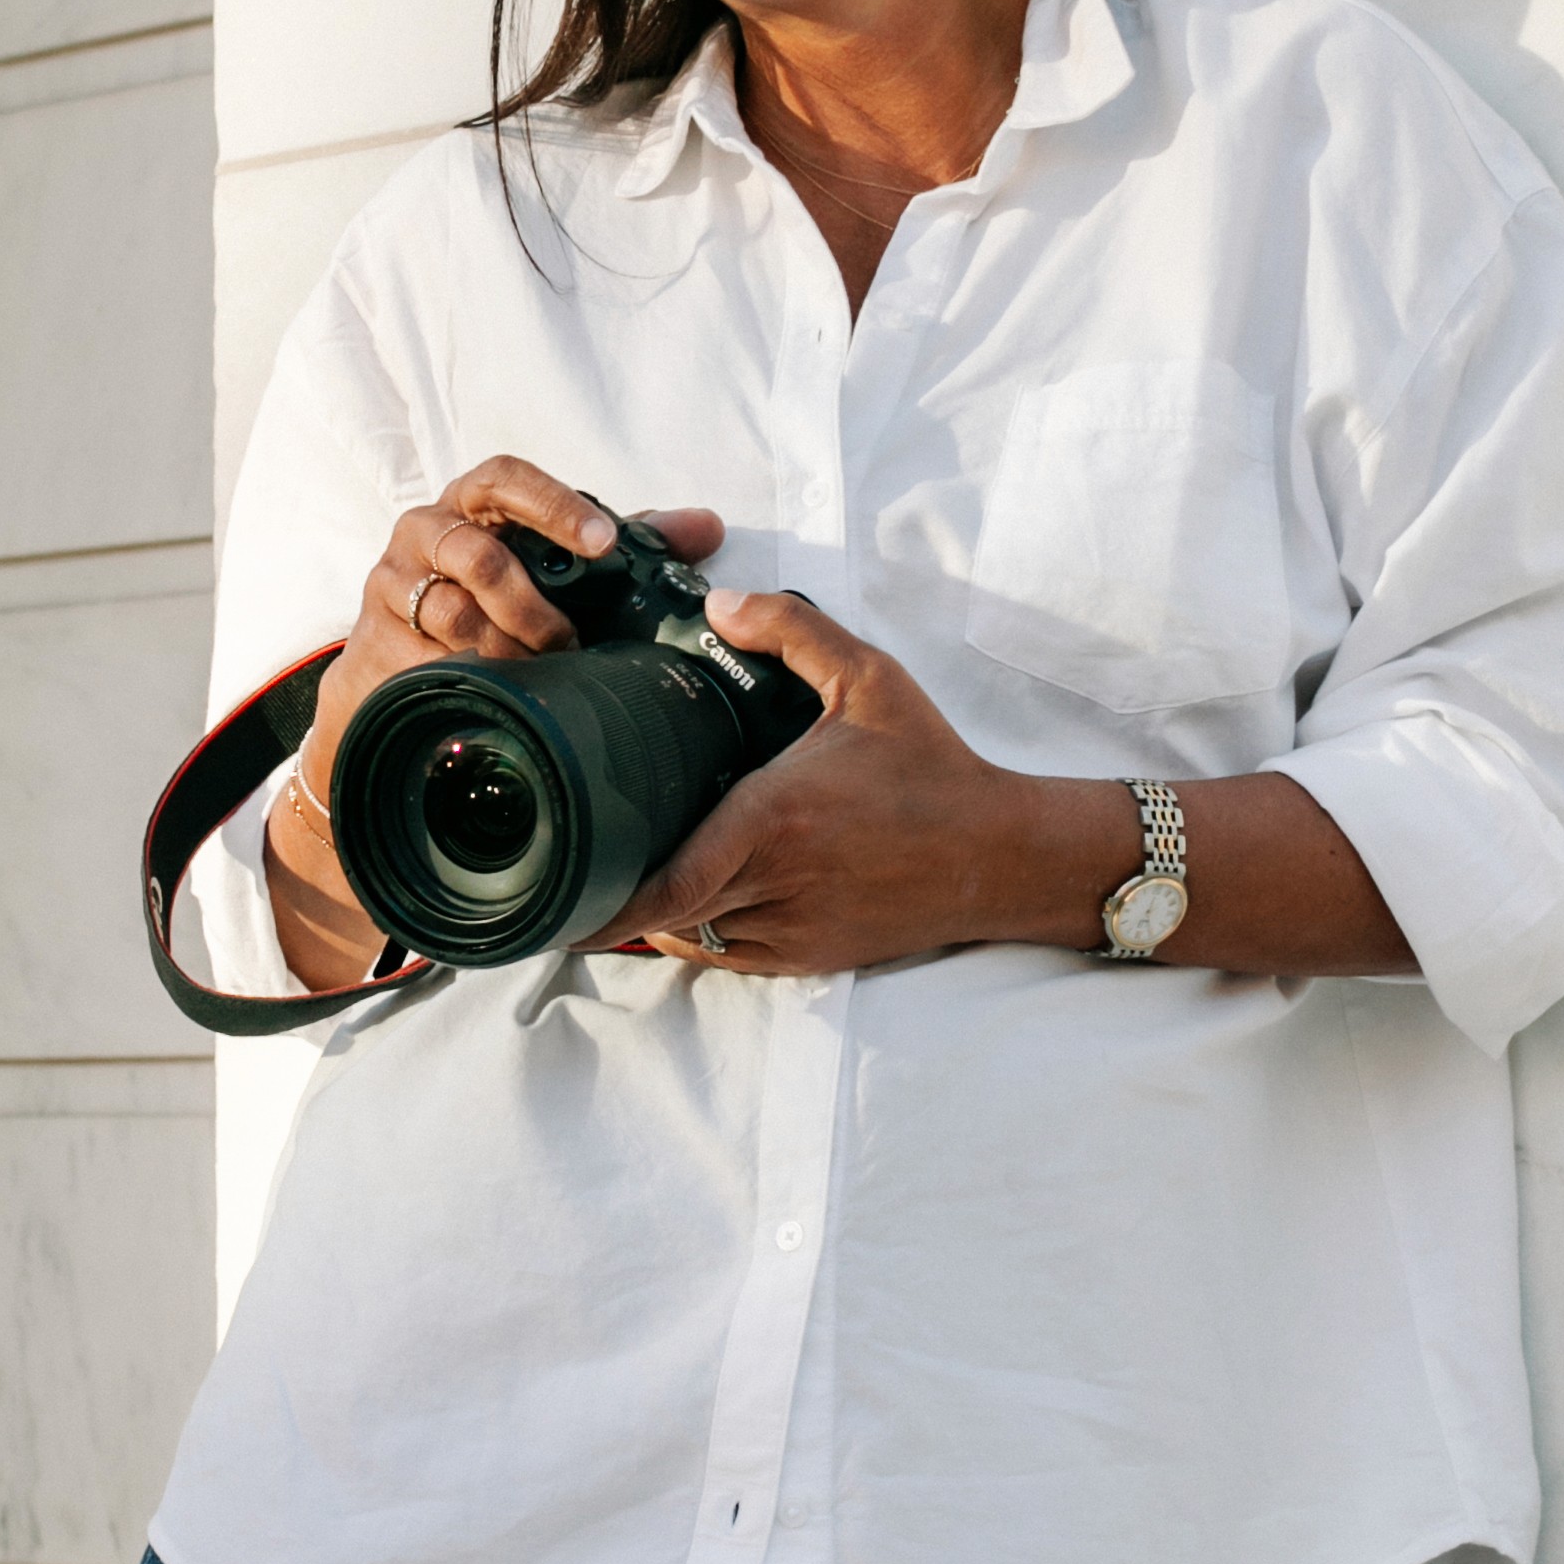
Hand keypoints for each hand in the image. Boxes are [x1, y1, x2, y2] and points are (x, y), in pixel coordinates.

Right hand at [265, 458, 726, 988]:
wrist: (395, 666)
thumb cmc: (486, 601)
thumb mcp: (551, 565)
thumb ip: (625, 542)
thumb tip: (706, 527)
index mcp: (474, 504)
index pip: (506, 479)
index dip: (554, 506)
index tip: (602, 542)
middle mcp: (428, 531)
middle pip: (476, 549)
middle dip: (531, 599)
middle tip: (568, 639)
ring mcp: (397, 582)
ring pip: (452, 607)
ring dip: (507, 645)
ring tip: (538, 670)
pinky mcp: (376, 633)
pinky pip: (429, 653)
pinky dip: (472, 670)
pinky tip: (498, 686)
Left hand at [605, 590, 1096, 975]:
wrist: (1001, 854)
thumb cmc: (932, 766)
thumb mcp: (870, 680)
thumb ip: (792, 631)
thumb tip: (720, 605)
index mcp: (774, 820)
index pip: (670, 882)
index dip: (606, 897)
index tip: (562, 887)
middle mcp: (775, 886)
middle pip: (664, 915)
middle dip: (614, 898)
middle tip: (569, 869)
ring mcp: (792, 931)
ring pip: (693, 939)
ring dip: (656, 913)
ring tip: (616, 876)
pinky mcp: (811, 957)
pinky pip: (730, 958)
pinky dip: (699, 934)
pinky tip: (686, 899)